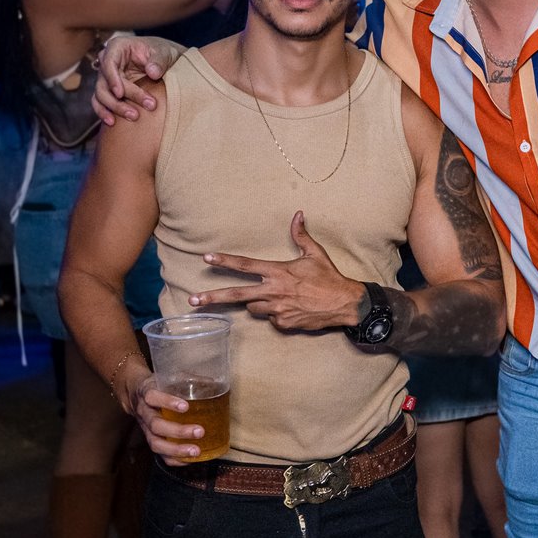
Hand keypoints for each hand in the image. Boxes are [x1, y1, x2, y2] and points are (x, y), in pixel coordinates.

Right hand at [92, 36, 178, 124]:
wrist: (164, 61)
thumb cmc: (162, 52)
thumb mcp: (165, 52)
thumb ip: (159, 61)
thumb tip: (152, 72)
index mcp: (117, 47)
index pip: (108, 62)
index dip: (112, 79)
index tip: (120, 93)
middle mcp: (107, 61)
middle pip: (104, 82)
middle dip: (119, 99)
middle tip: (137, 112)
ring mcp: (107, 77)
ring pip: (101, 95)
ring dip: (114, 108)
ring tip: (132, 117)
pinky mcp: (109, 90)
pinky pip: (100, 102)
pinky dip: (104, 112)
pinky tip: (112, 122)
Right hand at [124, 372, 205, 464]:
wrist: (135, 395)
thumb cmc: (159, 386)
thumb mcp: (168, 378)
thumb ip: (188, 379)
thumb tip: (213, 382)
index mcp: (147, 393)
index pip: (152, 397)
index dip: (167, 402)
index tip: (185, 406)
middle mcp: (144, 413)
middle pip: (156, 425)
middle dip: (178, 431)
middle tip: (199, 431)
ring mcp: (145, 429)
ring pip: (155, 443)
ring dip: (176, 449)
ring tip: (196, 451)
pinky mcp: (150, 440)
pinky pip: (159, 454)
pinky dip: (174, 459)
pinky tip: (190, 459)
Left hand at [188, 212, 365, 330]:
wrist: (345, 304)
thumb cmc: (329, 278)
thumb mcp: (315, 253)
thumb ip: (301, 235)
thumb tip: (298, 214)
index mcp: (278, 271)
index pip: (245, 265)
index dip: (224, 261)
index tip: (206, 259)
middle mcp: (273, 291)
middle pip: (236, 295)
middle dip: (212, 297)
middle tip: (192, 301)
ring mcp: (277, 310)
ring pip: (253, 308)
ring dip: (258, 303)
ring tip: (278, 297)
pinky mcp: (284, 324)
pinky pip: (271, 319)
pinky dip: (276, 315)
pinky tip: (291, 309)